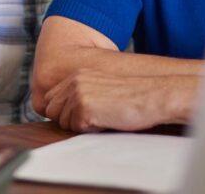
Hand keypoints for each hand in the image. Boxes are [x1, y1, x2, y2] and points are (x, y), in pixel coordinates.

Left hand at [38, 69, 192, 132]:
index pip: (51, 99)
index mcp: (77, 75)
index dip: (63, 112)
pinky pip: (76, 128)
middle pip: (52, 111)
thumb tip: (61, 114)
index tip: (80, 116)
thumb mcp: (101, 88)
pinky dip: (91, 129)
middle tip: (93, 119)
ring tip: (104, 117)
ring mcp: (77, 93)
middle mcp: (74, 81)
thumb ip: (80, 95)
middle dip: (68, 120)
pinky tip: (108, 120)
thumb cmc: (132, 97)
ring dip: (82, 125)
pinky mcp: (83, 107)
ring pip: (64, 122)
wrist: (154, 96)